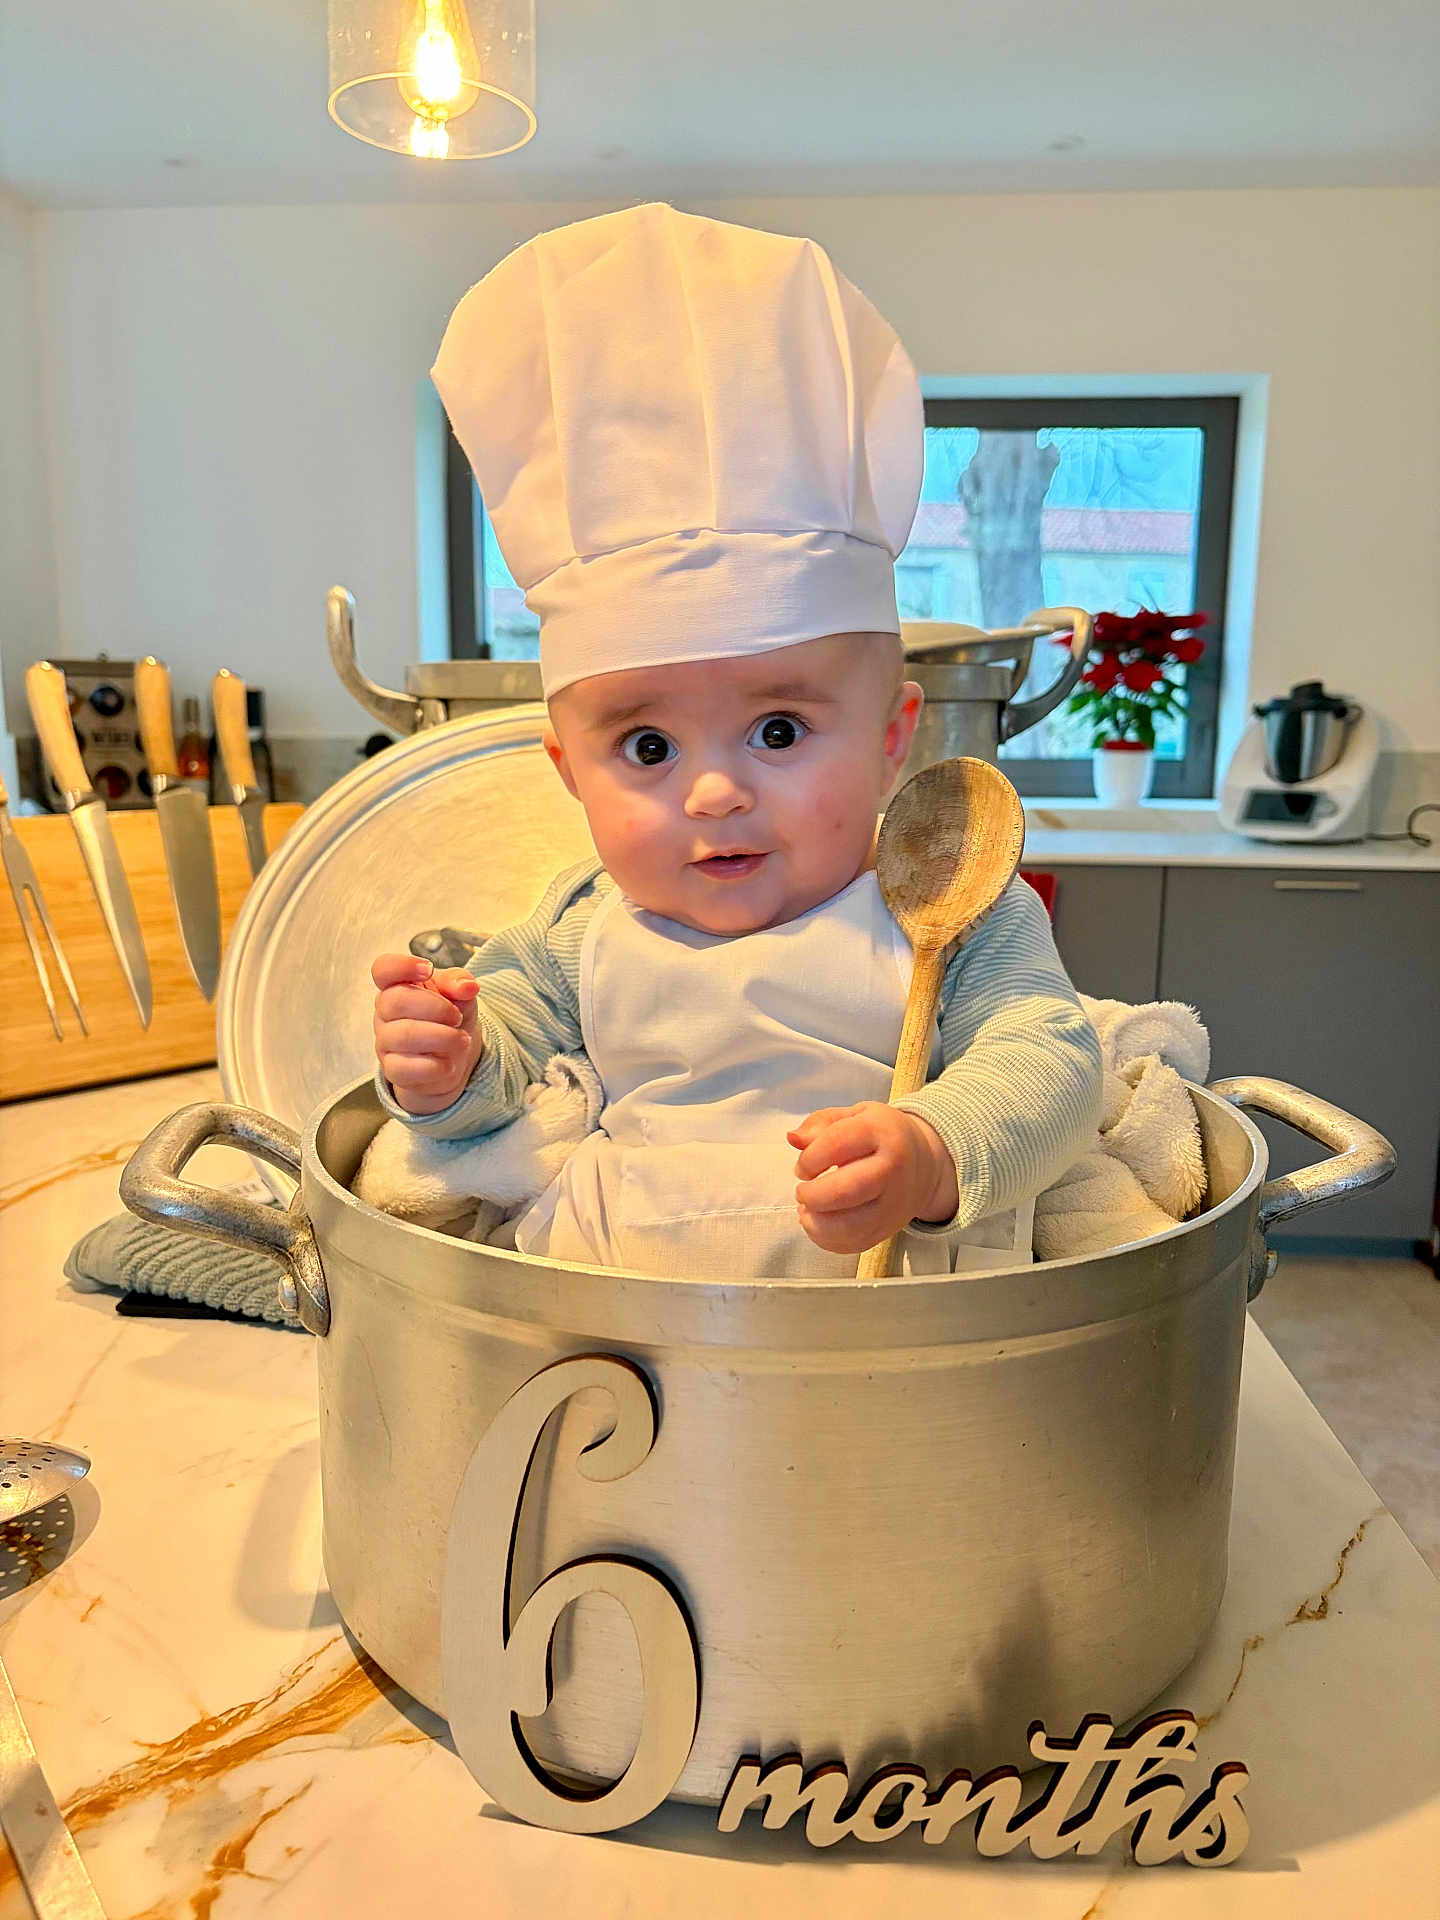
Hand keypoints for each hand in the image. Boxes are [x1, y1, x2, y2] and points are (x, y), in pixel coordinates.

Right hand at [372, 953, 481, 1114]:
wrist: (453, 1059)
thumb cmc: (449, 1019)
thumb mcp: (459, 994)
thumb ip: (460, 983)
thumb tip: (467, 986)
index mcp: (397, 986)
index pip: (383, 969)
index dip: (402, 966)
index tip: (428, 969)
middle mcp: (385, 1013)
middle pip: (396, 1000)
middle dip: (436, 1007)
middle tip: (457, 1017)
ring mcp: (386, 1042)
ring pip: (405, 1036)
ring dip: (443, 1037)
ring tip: (461, 1040)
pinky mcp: (393, 1070)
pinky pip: (407, 1068)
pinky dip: (436, 1065)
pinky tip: (449, 1063)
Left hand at [788, 1103, 958, 1255]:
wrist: (925, 1161)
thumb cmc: (881, 1135)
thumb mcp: (855, 1116)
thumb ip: (820, 1124)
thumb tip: (793, 1138)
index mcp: (882, 1133)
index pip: (837, 1143)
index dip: (809, 1158)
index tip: (802, 1167)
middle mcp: (893, 1169)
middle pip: (847, 1190)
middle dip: (812, 1195)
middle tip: (802, 1191)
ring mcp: (893, 1204)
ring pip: (851, 1226)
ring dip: (817, 1223)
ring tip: (807, 1210)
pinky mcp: (888, 1228)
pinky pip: (854, 1243)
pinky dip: (827, 1239)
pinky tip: (820, 1223)